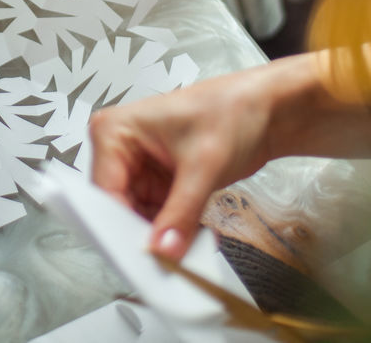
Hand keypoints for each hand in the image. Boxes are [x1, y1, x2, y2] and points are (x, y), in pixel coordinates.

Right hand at [88, 64, 285, 260]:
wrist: (265, 110)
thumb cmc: (232, 110)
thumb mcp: (203, 166)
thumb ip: (181, 213)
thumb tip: (163, 249)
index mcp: (115, 130)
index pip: (105, 190)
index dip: (120, 226)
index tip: (142, 255)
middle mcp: (120, 148)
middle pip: (118, 207)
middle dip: (143, 234)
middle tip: (165, 260)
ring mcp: (138, 167)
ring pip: (137, 217)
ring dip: (161, 236)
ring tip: (186, 248)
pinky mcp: (157, 181)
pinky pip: (156, 217)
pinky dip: (173, 231)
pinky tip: (192, 240)